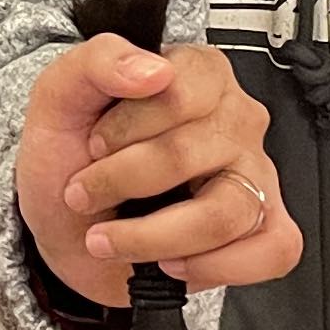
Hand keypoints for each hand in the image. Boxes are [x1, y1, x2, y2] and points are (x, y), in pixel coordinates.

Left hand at [16, 34, 294, 303]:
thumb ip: (98, 62)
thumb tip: (153, 69)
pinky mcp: (266, 228)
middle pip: (188, 155)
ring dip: (149, 237)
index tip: (93, 145)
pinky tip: (170, 263)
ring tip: (110, 239)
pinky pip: (271, 252)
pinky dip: (211, 268)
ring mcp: (257, 176)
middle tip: (83, 192)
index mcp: (199, 75)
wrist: (65, 225)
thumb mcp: (59, 97)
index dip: (125, 127)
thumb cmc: (71, 158)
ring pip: (223, 213)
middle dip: (120, 182)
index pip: (180, 92)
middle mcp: (237, 122)